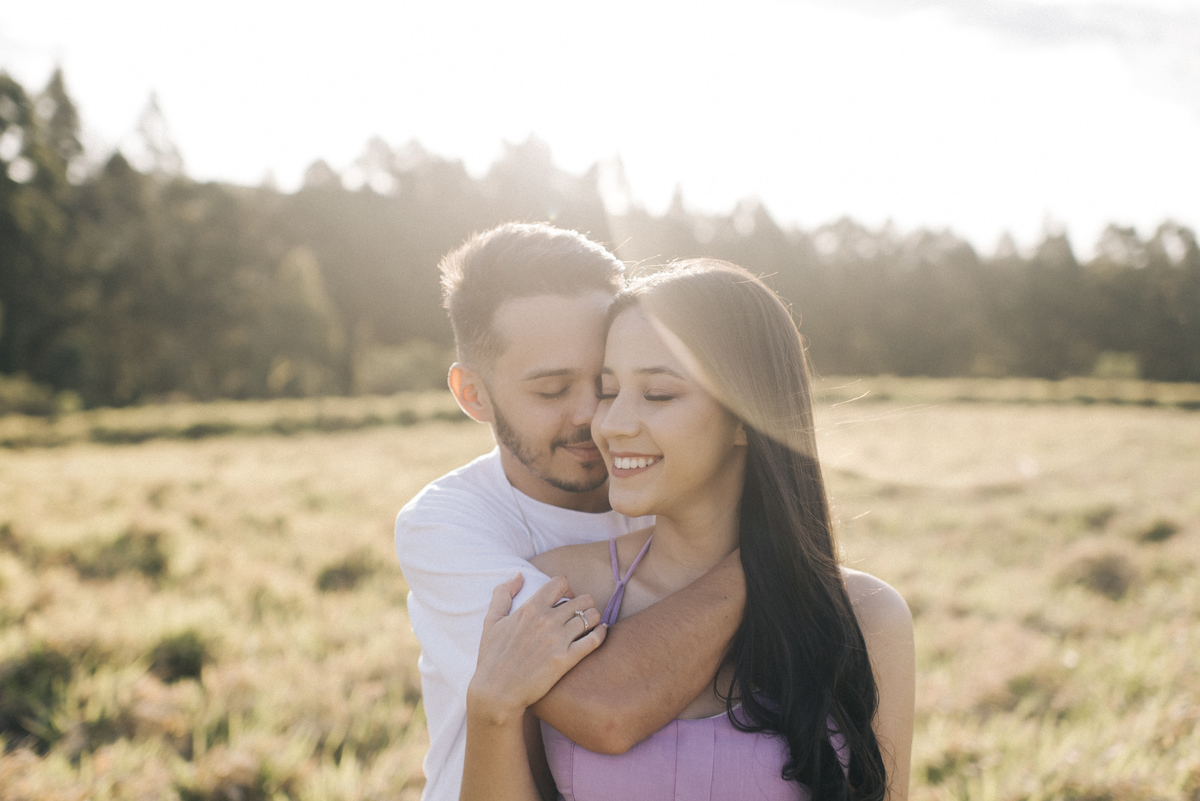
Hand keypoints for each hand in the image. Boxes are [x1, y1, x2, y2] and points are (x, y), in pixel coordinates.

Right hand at [468, 573, 606, 727]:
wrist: (496, 693)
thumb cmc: (491, 658)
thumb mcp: (491, 622)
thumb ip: (502, 594)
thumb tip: (518, 574)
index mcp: (530, 608)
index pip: (560, 582)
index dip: (567, 588)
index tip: (566, 599)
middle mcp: (546, 620)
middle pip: (582, 599)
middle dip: (584, 604)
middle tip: (581, 614)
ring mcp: (557, 639)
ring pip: (591, 616)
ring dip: (594, 618)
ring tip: (590, 624)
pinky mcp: (566, 659)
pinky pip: (595, 639)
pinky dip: (601, 633)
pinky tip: (600, 633)